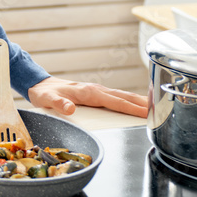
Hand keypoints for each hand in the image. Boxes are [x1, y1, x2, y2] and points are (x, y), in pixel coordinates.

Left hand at [27, 77, 147, 117]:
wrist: (38, 84)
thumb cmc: (43, 93)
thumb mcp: (46, 99)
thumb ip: (58, 104)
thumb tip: (70, 108)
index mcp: (87, 92)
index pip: (113, 101)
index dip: (130, 107)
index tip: (145, 112)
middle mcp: (94, 90)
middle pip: (122, 97)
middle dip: (140, 103)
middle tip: (158, 110)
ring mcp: (95, 90)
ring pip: (120, 96)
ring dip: (136, 101)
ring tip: (153, 107)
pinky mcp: (94, 93)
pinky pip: (115, 97)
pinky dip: (128, 100)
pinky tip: (135, 105)